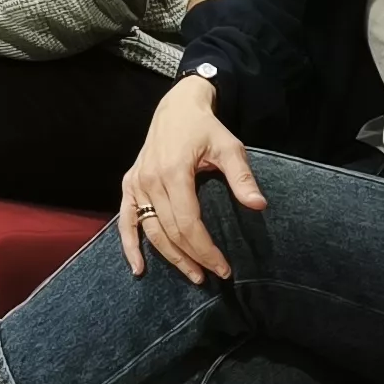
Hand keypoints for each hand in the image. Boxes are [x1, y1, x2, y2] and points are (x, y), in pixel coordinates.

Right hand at [119, 74, 264, 283]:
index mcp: (173, 172)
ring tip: (191, 274)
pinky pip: (126, 219)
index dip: (205, 249)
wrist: (177, 107)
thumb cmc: (205, 128)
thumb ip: (242, 176)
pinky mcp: (129, 183)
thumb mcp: (229, 147)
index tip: (224, 268)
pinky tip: (138, 267)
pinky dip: (129, 245)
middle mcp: (150, 180)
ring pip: (150, 230)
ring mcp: (136, 183)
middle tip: (212, 276)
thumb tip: (258, 205)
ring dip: (169, 257)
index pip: (188, 223)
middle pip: (169, 231)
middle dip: (192, 257)